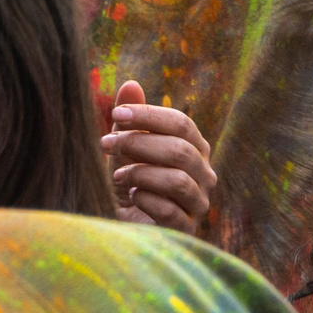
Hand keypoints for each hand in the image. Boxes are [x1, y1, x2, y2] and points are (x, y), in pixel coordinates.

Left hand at [105, 80, 216, 230]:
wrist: (124, 228)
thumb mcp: (126, 148)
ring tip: (118, 175)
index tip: (116, 114)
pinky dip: (146, 199)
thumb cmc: (130, 183)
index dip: (149, 115)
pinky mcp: (186, 229)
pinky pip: (169, 210)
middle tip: (107, 143)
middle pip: (180, 149)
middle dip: (139, 142)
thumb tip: (130, 83)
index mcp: (195, 148)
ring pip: (178, 180)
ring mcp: (198, 203)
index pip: (181, 124)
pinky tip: (132, 196)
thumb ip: (132, 118)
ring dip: (141, 172)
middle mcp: (204, 174)